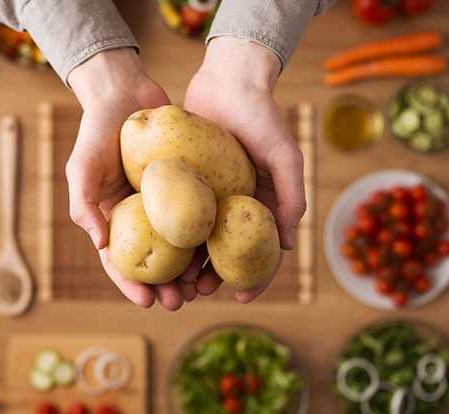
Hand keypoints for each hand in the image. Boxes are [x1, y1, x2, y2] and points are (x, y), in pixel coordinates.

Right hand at [66, 48, 196, 309]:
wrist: (126, 90)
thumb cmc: (97, 128)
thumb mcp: (81, 165)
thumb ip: (82, 203)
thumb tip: (100, 244)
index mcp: (112, 218)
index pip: (118, 261)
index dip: (130, 284)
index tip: (147, 302)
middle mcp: (139, 216)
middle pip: (153, 261)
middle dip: (165, 287)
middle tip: (181, 302)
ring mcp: (165, 203)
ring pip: (179, 246)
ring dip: (189, 271)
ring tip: (202, 288)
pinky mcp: (187, 186)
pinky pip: (198, 216)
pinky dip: (207, 237)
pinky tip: (220, 253)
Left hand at [182, 37, 306, 302]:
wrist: (228, 80)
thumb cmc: (263, 116)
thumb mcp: (285, 156)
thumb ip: (292, 196)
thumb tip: (288, 245)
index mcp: (263, 206)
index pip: (262, 251)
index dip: (256, 278)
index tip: (242, 298)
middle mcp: (236, 206)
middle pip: (224, 253)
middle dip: (212, 278)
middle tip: (195, 292)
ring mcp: (210, 196)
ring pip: (197, 240)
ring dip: (187, 264)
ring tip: (174, 280)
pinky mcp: (186, 182)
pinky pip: (177, 214)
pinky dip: (170, 235)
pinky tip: (156, 250)